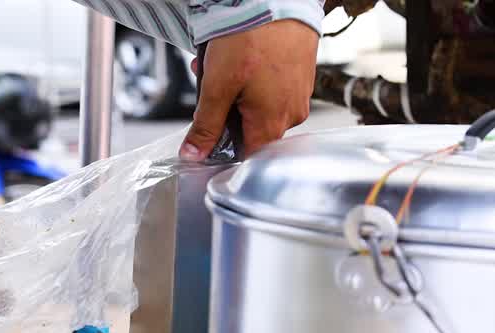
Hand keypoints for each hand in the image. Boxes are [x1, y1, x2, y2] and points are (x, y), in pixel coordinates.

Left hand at [179, 20, 318, 160]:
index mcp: (272, 123)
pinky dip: (251, 79)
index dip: (220, 147)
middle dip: (224, 111)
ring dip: (235, 92)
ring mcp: (298, 94)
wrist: (280, 0)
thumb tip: (194, 155)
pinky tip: (239, 60)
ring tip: (220, 67)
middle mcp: (291, 114)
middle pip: (250, 129)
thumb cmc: (253, 37)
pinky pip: (272, 88)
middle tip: (209, 88)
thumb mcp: (218, 85)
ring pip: (258, 106)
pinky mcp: (300, 76)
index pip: (245, 155)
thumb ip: (206, 125)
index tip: (205, 131)